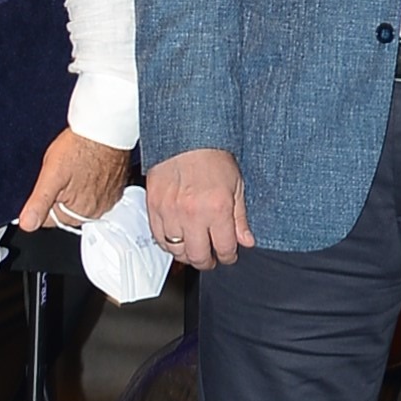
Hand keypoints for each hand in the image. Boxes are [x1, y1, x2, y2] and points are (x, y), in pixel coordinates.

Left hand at [15, 128, 133, 234]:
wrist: (105, 129)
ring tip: (74, 167)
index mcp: (79, 212)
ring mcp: (109, 199)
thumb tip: (27, 224)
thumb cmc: (81, 147)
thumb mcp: (51, 175)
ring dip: (74, 188)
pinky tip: (86, 167)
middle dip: (58, 195)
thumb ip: (39, 203)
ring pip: (80, 201)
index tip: (46, 184)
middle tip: (60, 173)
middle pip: (65, 211)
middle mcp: (97, 210)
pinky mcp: (116, 187)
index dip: (42, 201)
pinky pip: (96, 191)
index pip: (49, 219)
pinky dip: (89, 182)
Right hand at [145, 147, 252, 270]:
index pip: (224, 248)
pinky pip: (158, 237)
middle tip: (210, 259)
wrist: (185, 138)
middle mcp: (193, 214)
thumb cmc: (212, 157)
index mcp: (217, 209)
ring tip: (193, 249)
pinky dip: (167, 243)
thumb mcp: (236, 186)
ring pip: (176, 250)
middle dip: (207, 262)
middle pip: (198, 256)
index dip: (229, 257)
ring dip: (187, 254)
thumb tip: (246, 242)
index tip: (228, 255)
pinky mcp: (154, 207)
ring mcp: (170, 212)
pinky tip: (176, 239)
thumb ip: (240, 218)